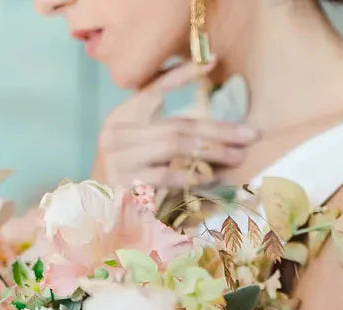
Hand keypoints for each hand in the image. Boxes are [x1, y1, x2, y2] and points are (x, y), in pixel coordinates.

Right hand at [91, 61, 257, 189]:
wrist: (93, 215)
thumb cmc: (123, 181)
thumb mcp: (137, 148)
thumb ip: (162, 129)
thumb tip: (206, 120)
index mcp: (121, 118)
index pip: (154, 87)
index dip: (182, 74)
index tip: (212, 62)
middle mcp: (116, 135)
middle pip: (176, 125)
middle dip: (217, 130)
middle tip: (249, 134)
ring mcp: (119, 160)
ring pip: (174, 146)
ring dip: (212, 151)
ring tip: (238, 156)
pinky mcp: (125, 185)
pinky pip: (167, 176)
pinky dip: (193, 176)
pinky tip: (213, 177)